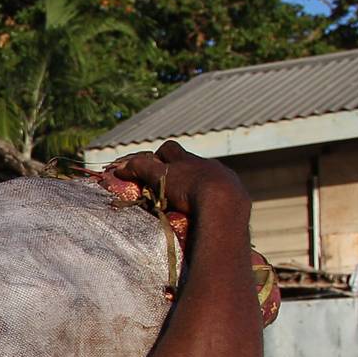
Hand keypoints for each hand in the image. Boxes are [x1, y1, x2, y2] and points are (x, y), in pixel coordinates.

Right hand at [105, 140, 244, 219]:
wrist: (224, 202)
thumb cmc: (188, 188)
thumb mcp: (159, 177)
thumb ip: (140, 169)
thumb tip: (120, 166)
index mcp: (187, 158)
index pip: (169, 148)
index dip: (159, 156)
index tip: (152, 168)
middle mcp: (207, 163)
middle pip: (190, 161)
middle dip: (181, 171)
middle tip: (171, 188)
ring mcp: (224, 176)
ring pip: (209, 175)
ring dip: (200, 185)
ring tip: (192, 201)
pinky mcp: (237, 191)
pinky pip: (224, 190)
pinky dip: (215, 196)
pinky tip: (210, 208)